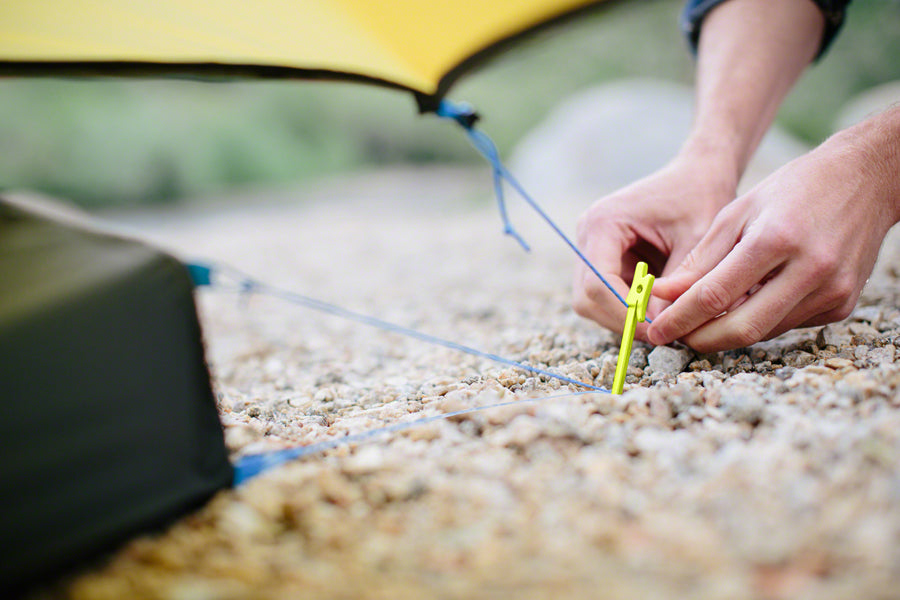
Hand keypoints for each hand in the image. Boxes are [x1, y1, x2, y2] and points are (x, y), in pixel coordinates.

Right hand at [573, 152, 734, 340]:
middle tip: (663, 333)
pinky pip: (606, 297)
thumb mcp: (698, 241)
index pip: (597, 283)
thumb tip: (662, 328)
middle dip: (622, 320)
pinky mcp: (603, 258)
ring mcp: (591, 248)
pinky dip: (630, 309)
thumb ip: (678, 284)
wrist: (699, 173)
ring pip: (592, 302)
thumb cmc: (701, 197)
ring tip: (665, 320)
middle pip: (587, 298)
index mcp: (603, 222)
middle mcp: (588, 235)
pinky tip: (659, 308)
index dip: (624, 313)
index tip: (659, 330)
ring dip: (625, 317)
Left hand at [649, 119, 899, 351]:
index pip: (716, 295)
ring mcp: (833, 291)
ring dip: (727, 331)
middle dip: (700, 339)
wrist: (867, 180)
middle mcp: (810, 269)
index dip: (680, 318)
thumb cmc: (793, 190)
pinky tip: (748, 303)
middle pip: (742, 327)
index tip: (655, 330)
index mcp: (776, 239)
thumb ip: (700, 259)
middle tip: (673, 337)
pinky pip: (788, 325)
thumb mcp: (737, 212)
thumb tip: (664, 294)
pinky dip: (760, 320)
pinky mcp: (844, 305)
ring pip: (764, 331)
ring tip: (701, 320)